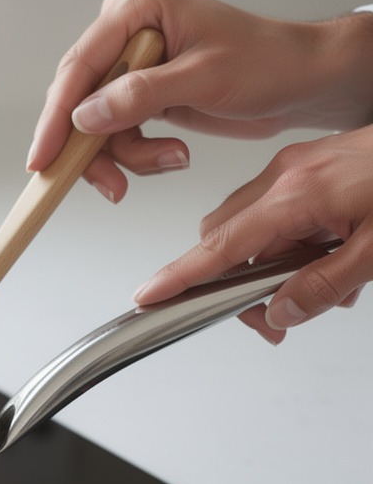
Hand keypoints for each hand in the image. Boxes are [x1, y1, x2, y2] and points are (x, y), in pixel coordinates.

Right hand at [27, 0, 372, 204]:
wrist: (298, 82)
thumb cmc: (266, 63)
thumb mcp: (204, 78)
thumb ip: (141, 95)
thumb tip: (86, 116)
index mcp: (137, 6)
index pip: (81, 65)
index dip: (57, 117)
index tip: (43, 158)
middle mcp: (127, 30)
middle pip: (79, 99)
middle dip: (95, 147)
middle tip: (111, 184)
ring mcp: (130, 63)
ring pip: (96, 125)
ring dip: (127, 155)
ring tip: (169, 161)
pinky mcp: (139, 92)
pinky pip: (117, 133)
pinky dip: (138, 155)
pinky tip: (171, 156)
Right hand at [131, 126, 372, 342]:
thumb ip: (325, 286)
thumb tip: (280, 311)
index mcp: (296, 196)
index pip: (220, 246)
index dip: (181, 276)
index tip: (150, 296)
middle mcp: (286, 177)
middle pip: (230, 239)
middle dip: (241, 283)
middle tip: (278, 317)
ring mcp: (298, 168)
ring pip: (257, 229)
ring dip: (276, 266)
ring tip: (329, 287)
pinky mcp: (312, 167)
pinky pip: (282, 213)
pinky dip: (294, 244)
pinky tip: (333, 258)